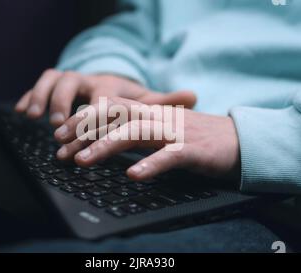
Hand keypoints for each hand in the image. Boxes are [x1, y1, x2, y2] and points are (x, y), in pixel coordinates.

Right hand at [15, 69, 196, 125]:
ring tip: (34, 117)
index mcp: (109, 85)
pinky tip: (21, 112)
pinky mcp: (55, 86)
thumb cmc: (126, 100)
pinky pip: (38, 85)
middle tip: (56, 126)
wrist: (109, 85)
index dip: (93, 111)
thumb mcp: (145, 102)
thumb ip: (166, 102)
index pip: (100, 96)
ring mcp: (70, 82)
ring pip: (52, 79)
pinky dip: (28, 95)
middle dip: (62, 103)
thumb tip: (194, 95)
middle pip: (72, 83)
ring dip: (42, 96)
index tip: (88, 127)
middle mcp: (88, 80)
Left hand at [54, 97, 240, 180]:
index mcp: (152, 112)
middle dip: (85, 132)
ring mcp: (177, 133)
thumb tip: (106, 139)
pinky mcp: (195, 150)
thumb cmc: (199, 138)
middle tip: (59, 147)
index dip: (83, 118)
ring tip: (82, 161)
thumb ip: (138, 131)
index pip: (111, 109)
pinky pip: (170, 157)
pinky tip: (134, 175)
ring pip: (136, 134)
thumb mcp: (164, 129)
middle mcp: (160, 118)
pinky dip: (151, 165)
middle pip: (116, 118)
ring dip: (106, 147)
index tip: (60, 132)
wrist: (241, 139)